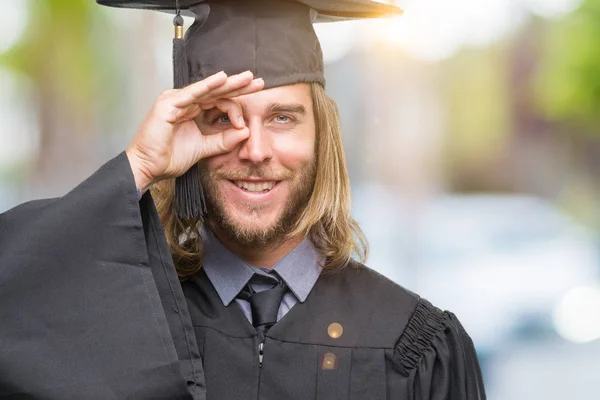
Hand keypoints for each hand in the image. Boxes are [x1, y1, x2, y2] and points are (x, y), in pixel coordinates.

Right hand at [125, 70, 263, 191]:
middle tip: (258, 81)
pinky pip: (191, 93)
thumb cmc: (168, 158)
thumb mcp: (203, 148)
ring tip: (248, 78)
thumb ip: (223, 141)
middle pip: (216, 91)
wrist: (149, 168)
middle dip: (238, 86)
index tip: (245, 123)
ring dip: (229, 83)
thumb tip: (245, 132)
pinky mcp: (168, 104)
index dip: (235, 106)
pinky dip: (207, 86)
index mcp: (190, 109)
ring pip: (207, 89)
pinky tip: (222, 79)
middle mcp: (183, 101)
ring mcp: (174, 100)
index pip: (218, 100)